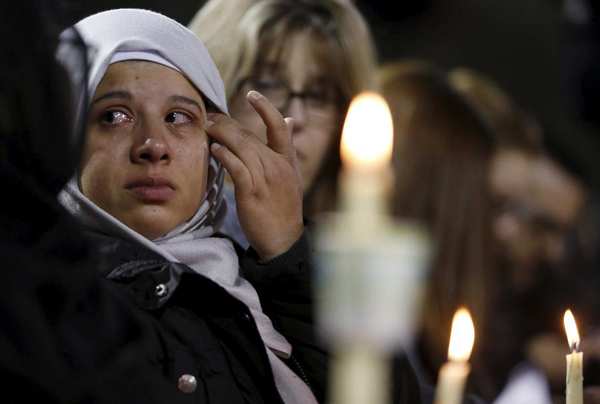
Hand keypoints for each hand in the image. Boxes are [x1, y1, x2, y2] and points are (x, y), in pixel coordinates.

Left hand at [205, 90, 303, 260]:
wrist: (284, 238)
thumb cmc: (284, 206)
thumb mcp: (292, 174)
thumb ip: (287, 147)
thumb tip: (291, 120)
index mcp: (287, 160)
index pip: (279, 126)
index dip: (266, 108)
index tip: (252, 93)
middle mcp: (277, 166)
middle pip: (250, 136)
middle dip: (227, 122)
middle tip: (211, 114)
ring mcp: (265, 178)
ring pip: (242, 147)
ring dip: (222, 134)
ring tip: (207, 126)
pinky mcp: (252, 192)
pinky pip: (237, 167)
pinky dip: (225, 155)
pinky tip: (215, 149)